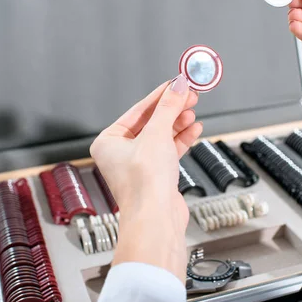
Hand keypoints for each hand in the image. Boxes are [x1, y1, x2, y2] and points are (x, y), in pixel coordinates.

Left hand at [90, 75, 202, 281]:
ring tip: (193, 111)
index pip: (137, 110)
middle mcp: (120, 154)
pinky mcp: (155, 175)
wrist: (155, 219)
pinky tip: (194, 129)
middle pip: (150, 122)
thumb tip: (178, 86)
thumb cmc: (143, 184)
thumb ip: (168, 107)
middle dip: (172, 109)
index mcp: (108, 142)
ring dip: (178, 123)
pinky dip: (181, 139)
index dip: (159, 95)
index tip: (176, 83)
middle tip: (189, 94)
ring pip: (161, 136)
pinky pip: (169, 150)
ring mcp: (139, 165)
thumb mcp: (156, 135)